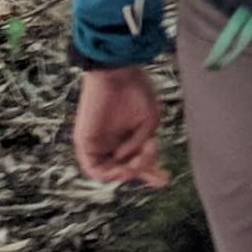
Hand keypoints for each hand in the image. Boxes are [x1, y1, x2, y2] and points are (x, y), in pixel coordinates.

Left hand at [73, 64, 170, 186]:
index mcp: (129, 136)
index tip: (165, 178)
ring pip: (111, 173)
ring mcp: (99, 143)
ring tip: (137, 160)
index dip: (151, 173)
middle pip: (125, 170)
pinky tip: (123, 161)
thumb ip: (140, 146)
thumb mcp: (149, 122)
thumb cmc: (136, 91)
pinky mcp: (85, 143)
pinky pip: (94, 170)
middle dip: (142, 170)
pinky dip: (109, 173)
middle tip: (150, 153)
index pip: (138, 161)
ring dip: (127, 173)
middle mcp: (114, 142)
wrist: (117, 73)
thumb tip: (124, 160)